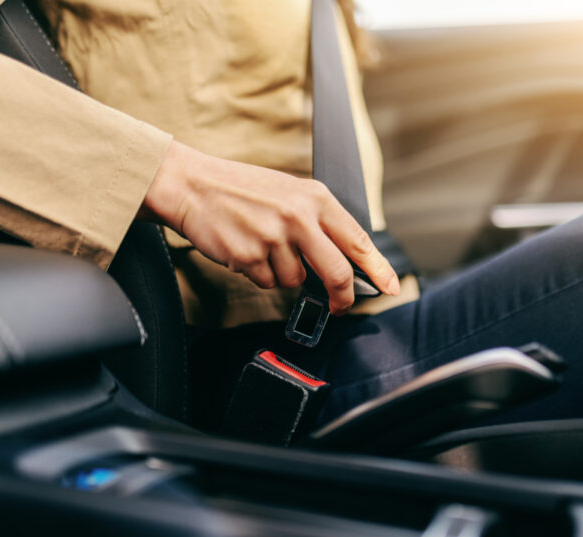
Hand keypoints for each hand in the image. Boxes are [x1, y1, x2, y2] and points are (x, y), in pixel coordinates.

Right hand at [140, 141, 399, 314]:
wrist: (192, 184)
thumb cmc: (242, 190)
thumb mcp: (290, 193)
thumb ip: (319, 221)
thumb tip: (345, 260)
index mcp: (316, 198)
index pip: (357, 240)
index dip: (377, 269)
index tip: (390, 286)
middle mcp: (300, 217)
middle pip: (337, 272)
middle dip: (341, 297)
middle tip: (338, 306)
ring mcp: (275, 238)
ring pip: (295, 281)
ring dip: (282, 274)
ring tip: (262, 247)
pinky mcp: (251, 256)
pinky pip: (267, 282)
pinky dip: (258, 274)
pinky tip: (246, 250)